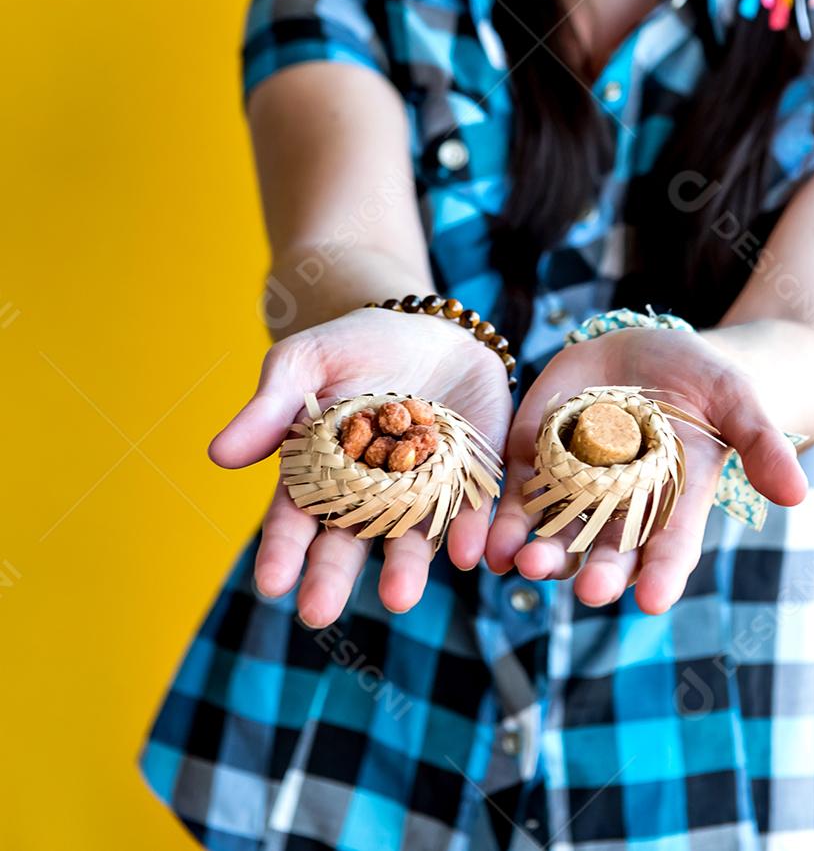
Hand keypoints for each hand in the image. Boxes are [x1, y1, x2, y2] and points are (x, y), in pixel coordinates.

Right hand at [208, 306, 511, 624]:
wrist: (425, 326)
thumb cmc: (350, 346)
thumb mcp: (303, 364)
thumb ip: (269, 410)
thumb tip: (217, 455)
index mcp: (319, 477)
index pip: (294, 520)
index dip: (282, 551)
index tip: (271, 582)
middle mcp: (369, 499)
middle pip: (348, 544)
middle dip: (332, 578)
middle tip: (316, 612)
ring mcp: (421, 493)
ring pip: (410, 540)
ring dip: (405, 570)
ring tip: (398, 597)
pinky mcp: (471, 478)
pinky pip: (470, 511)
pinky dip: (469, 533)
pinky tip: (469, 553)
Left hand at [485, 327, 807, 613]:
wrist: (650, 349)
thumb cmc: (706, 380)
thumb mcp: (738, 401)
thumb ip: (762, 445)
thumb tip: (799, 494)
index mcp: (675, 502)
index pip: (671, 548)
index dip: (663, 574)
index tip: (653, 600)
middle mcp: (622, 507)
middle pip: (607, 550)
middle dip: (595, 570)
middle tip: (586, 588)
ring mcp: (575, 485)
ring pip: (554, 532)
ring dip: (538, 553)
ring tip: (522, 565)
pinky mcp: (536, 457)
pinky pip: (516, 496)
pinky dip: (500, 521)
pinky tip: (485, 544)